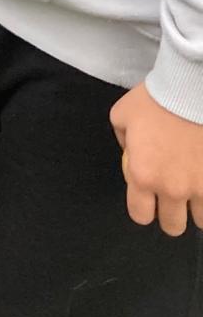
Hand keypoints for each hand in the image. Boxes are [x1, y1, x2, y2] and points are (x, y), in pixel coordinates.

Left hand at [111, 81, 202, 233]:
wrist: (190, 90)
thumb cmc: (155, 100)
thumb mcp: (122, 115)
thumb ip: (123, 140)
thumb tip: (131, 152)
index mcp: (143, 175)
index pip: (140, 215)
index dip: (143, 208)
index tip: (148, 199)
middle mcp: (172, 189)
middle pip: (172, 226)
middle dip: (170, 213)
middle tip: (172, 195)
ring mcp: (200, 188)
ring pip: (199, 220)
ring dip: (195, 207)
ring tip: (193, 187)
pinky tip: (202, 179)